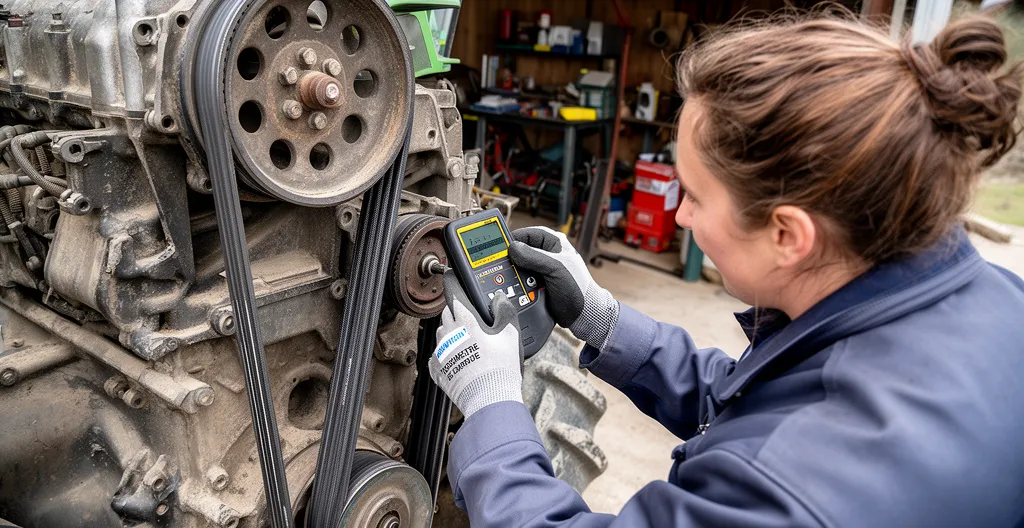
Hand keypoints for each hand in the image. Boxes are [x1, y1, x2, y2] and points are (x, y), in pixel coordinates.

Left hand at [429, 271, 523, 418]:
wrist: (489, 398)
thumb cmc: (500, 367)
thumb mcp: (510, 333)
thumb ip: (504, 309)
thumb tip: (498, 298)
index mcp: (465, 320)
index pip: (453, 293)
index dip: (452, 281)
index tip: (450, 274)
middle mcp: (448, 333)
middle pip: (447, 312)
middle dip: (456, 309)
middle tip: (471, 315)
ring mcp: (441, 352)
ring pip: (442, 332)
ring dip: (452, 330)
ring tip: (470, 340)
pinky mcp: (438, 368)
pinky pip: (439, 354)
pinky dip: (448, 352)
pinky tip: (461, 358)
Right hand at [509, 226, 618, 349]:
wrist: (583, 314)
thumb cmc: (577, 288)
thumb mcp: (555, 268)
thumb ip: (534, 257)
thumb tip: (513, 248)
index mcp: (554, 242)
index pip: (528, 233)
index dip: (514, 239)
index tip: (500, 248)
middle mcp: (547, 253)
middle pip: (521, 250)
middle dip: (512, 259)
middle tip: (501, 265)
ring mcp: (542, 269)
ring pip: (520, 266)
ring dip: (514, 273)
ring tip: (509, 279)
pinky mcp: (539, 283)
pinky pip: (522, 280)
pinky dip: (517, 284)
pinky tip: (514, 288)